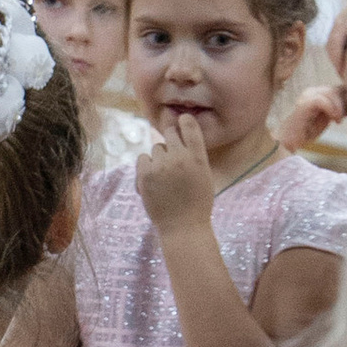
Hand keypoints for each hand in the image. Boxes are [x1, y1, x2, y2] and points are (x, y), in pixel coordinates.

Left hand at [134, 118, 218, 237]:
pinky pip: (142, 158)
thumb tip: (179, 137)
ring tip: (165, 176)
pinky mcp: (144, 174)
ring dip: (159, 157)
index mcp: (198, 158)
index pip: (190, 127)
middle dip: (171, 139)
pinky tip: (153, 179)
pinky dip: (146, 166)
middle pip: (170, 132)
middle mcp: (180, 158)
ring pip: (156, 148)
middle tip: (171, 152)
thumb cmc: (197, 203)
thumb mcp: (204, 175)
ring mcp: (161, 165)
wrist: (183, 227)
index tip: (181, 120)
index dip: (184, 120)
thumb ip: (194, 156)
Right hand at [275, 85, 343, 155]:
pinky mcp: (304, 104)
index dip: (346, 99)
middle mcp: (311, 92)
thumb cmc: (307, 130)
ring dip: (338, 107)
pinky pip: (322, 100)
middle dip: (343, 103)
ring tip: (338, 119)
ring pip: (330, 92)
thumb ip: (335, 109)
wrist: (289, 140)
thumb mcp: (326, 118)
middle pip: (335, 89)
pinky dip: (331, 109)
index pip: (336, 89)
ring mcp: (306, 96)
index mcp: (316, 93)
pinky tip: (334, 119)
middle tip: (344, 117)